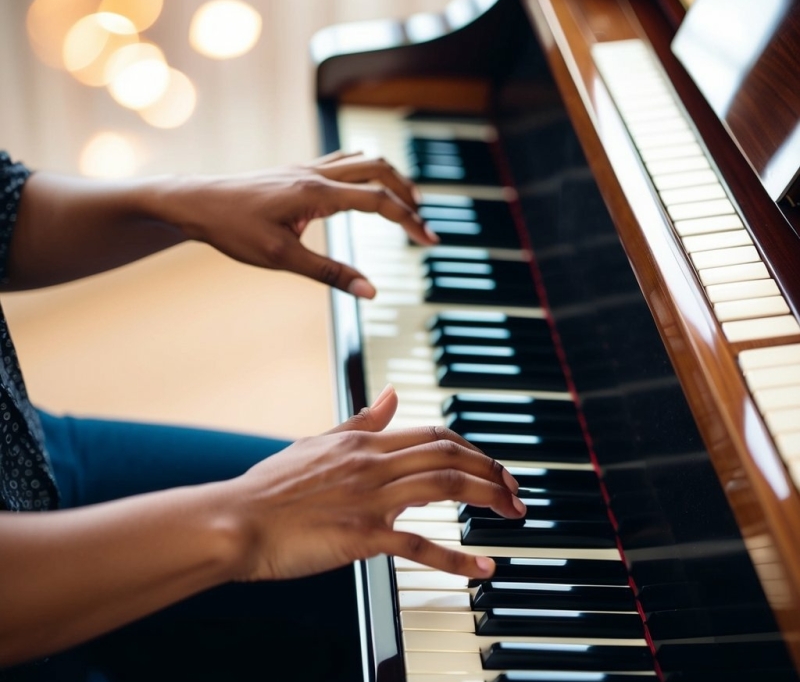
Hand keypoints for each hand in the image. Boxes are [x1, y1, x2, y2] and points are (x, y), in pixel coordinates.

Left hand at [171, 152, 438, 297]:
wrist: (196, 203)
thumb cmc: (233, 229)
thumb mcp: (282, 258)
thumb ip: (330, 273)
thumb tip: (370, 291)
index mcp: (317, 193)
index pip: (379, 202)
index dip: (410, 221)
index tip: (430, 240)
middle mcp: (316, 174)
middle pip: (380, 169)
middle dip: (408, 194)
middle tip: (423, 223)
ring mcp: (307, 168)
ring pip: (363, 160)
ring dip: (390, 179)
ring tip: (405, 204)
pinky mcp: (298, 171)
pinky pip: (343, 161)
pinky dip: (366, 172)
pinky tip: (366, 189)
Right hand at [225, 385, 523, 581]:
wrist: (235, 520)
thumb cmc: (271, 486)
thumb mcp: (318, 441)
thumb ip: (361, 420)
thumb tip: (393, 395)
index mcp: (364, 441)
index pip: (434, 435)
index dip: (472, 449)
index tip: (490, 466)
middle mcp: (373, 463)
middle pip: (450, 457)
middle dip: (492, 472)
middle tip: (515, 493)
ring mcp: (369, 498)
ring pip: (445, 487)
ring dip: (488, 499)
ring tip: (513, 514)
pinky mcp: (361, 535)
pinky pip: (419, 546)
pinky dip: (457, 559)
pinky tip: (484, 568)